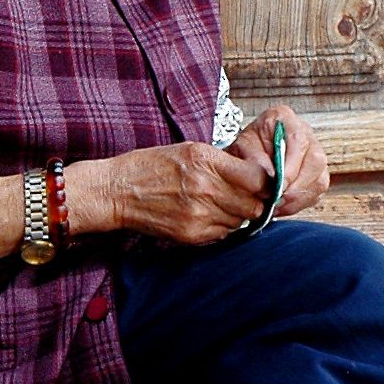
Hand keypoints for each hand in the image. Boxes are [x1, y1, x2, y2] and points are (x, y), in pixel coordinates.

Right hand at [67, 141, 266, 244]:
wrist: (117, 192)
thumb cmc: (151, 166)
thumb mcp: (189, 150)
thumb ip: (223, 162)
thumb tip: (256, 175)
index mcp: (206, 161)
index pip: (258, 178)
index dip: (266, 182)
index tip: (263, 183)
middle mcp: (206, 188)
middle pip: (254, 204)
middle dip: (255, 201)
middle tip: (245, 197)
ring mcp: (199, 214)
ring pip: (241, 221)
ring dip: (238, 215)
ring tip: (220, 204)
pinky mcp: (192, 234)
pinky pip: (224, 234)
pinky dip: (222, 227)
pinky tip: (208, 216)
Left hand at [230, 104, 330, 217]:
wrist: (246, 157)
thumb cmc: (244, 149)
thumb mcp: (240, 148)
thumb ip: (253, 159)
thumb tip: (271, 175)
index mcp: (284, 118)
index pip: (298, 140)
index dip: (292, 165)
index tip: (280, 185)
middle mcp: (305, 133)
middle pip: (315, 160)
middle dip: (298, 186)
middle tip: (279, 201)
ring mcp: (314, 152)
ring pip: (320, 178)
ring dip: (300, 198)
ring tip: (279, 206)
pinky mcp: (317, 173)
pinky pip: (318, 191)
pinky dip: (302, 202)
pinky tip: (285, 206)